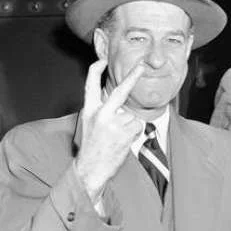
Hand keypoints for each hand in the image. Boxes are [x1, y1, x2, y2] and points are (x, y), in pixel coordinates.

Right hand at [74, 60, 144, 200]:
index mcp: (89, 110)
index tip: (101, 61)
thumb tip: (116, 97)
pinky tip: (122, 141)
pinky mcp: (124, 132)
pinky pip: (137, 126)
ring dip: (128, 126)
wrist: (91, 169)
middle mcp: (101, 114)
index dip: (95, 70)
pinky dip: (133, 133)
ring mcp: (114, 123)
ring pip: (131, 116)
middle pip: (120, 91)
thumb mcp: (88, 124)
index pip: (90, 85)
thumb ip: (100, 110)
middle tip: (141, 66)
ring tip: (116, 138)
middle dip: (132, 76)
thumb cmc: (92, 147)